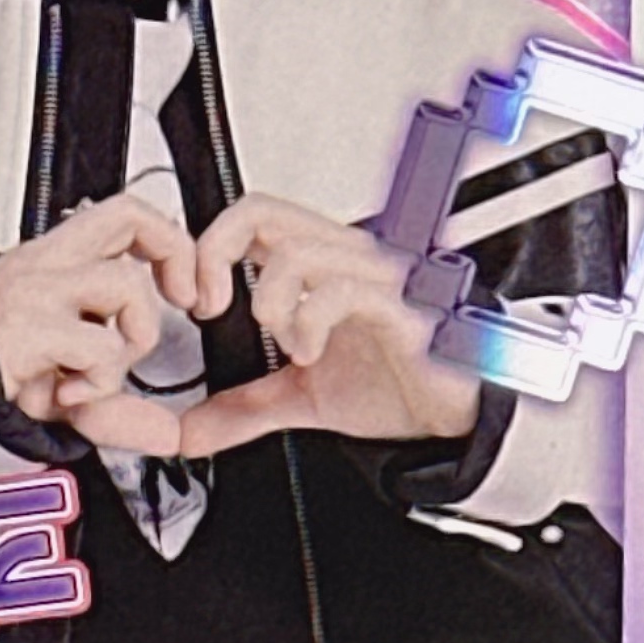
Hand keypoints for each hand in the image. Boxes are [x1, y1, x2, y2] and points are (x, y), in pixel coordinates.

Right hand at [0, 192, 198, 457]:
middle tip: (185, 301)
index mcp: (48, 264)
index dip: (167, 241)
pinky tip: (72, 393)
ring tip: (100, 371)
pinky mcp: (28, 326)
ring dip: (130, 342)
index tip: (183, 286)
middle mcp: (41, 266)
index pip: (121, 216)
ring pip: (125, 286)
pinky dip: (100, 380)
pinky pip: (99, 345)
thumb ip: (116, 400)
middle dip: (175, 255)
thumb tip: (168, 434)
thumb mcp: (61, 383)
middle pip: (129, 216)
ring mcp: (34, 292)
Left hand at [175, 194, 479, 457]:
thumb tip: (190, 430)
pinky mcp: (399, 306)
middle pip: (262, 212)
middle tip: (209, 306)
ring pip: (295, 252)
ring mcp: (374, 277)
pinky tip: (309, 353)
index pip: (252, 216)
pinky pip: (343, 291)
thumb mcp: (302, 396)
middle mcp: (344, 257)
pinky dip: (309, 323)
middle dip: (216, 255)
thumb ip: (244, 407)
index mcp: (319, 264)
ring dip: (270, 302)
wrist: (452, 418)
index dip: (209, 248)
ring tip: (284, 343)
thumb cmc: (395, 384)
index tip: (194, 300)